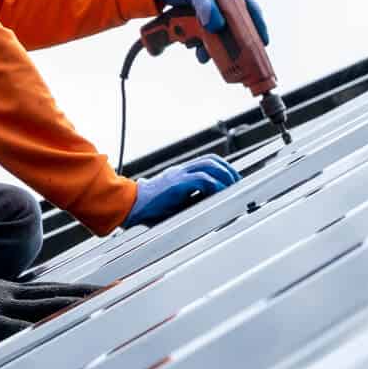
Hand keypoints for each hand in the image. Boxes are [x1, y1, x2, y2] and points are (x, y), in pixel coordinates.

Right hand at [123, 154, 239, 228]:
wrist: (129, 206)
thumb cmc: (147, 208)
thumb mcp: (172, 201)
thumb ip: (188, 199)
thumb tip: (206, 205)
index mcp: (178, 174)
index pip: (205, 162)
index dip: (222, 168)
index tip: (232, 179)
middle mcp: (179, 171)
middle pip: (211, 160)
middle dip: (228, 170)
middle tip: (238, 182)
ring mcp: (178, 175)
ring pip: (209, 165)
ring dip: (224, 176)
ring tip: (232, 187)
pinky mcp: (177, 184)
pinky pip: (202, 180)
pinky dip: (215, 185)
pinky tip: (220, 193)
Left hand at [150, 0, 271, 54]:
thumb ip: (205, 5)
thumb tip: (216, 26)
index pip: (252, 10)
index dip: (259, 27)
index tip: (263, 44)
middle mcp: (227, 3)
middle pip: (238, 27)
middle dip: (234, 44)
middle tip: (236, 59)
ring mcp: (216, 13)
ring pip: (221, 36)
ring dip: (215, 48)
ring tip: (203, 56)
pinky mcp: (205, 21)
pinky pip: (209, 37)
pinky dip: (204, 46)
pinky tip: (197, 52)